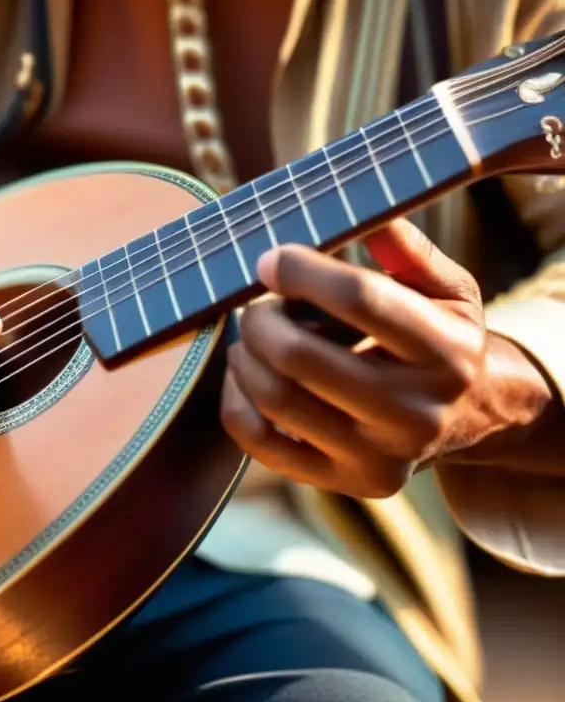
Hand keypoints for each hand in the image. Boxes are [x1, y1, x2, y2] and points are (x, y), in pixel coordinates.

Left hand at [220, 219, 514, 497]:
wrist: (465, 418)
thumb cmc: (441, 340)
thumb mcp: (448, 291)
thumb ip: (410, 252)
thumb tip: (368, 217)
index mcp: (448, 354)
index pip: (361, 300)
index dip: (302, 271)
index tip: (269, 259)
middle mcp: (416, 414)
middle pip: (299, 357)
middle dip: (260, 319)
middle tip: (257, 303)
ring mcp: (377, 458)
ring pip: (274, 398)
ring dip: (245, 354)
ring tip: (254, 335)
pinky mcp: (341, 484)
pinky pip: (257, 440)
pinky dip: (235, 398)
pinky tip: (247, 372)